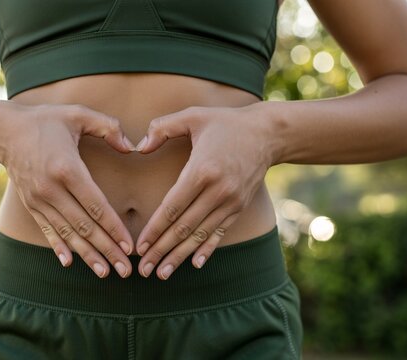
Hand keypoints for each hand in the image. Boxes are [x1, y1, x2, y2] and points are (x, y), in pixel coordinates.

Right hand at [0, 102, 135, 277]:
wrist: (3, 131)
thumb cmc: (45, 120)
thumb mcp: (78, 114)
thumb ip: (108, 127)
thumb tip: (132, 147)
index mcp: (67, 168)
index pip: (96, 205)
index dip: (114, 228)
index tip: (129, 246)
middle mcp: (51, 189)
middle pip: (84, 226)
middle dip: (107, 250)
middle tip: (126, 270)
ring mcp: (39, 200)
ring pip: (67, 233)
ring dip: (87, 255)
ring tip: (105, 272)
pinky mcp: (31, 204)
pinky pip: (47, 230)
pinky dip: (59, 247)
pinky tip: (70, 262)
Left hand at [134, 104, 275, 279]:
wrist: (268, 134)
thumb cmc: (225, 123)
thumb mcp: (193, 116)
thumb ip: (162, 127)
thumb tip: (138, 147)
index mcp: (201, 170)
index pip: (172, 207)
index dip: (154, 230)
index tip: (140, 246)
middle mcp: (217, 191)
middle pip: (183, 228)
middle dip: (162, 251)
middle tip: (145, 270)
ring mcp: (230, 201)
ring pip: (200, 235)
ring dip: (180, 256)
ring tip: (162, 274)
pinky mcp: (239, 207)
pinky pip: (219, 232)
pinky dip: (206, 249)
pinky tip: (194, 264)